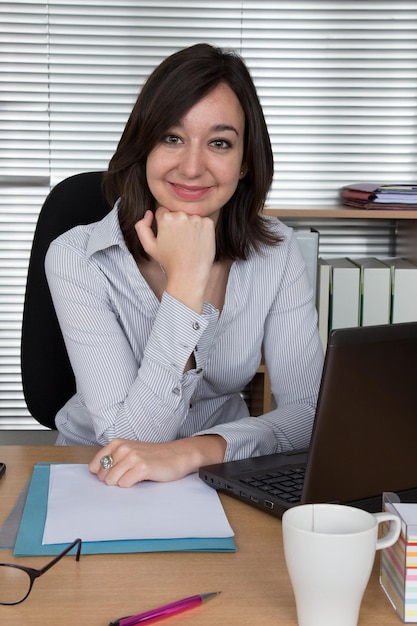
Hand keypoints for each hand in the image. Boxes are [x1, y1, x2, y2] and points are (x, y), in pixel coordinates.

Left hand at [89, 435, 225, 486]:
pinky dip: (131, 485)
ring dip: (122, 483)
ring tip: (135, 476)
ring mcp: (132, 457)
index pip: (94, 466)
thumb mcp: (130, 452)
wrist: (177, 455)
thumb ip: (113, 460)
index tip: (113, 475)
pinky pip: (125, 484)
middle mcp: (123, 448)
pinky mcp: (142, 468)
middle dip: (113, 480)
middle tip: (129, 475)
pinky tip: (142, 478)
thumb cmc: (154, 456)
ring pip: (112, 481)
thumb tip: (96, 475)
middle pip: (103, 476)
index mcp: (117, 443)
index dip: (102, 475)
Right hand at [135, 208, 215, 311]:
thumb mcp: (148, 246)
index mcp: (166, 218)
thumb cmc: (168, 262)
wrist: (189, 274)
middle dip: (177, 225)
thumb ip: (141, 226)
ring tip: (188, 243)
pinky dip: (201, 229)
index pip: (163, 212)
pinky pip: (203, 222)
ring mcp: (196, 219)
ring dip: (190, 226)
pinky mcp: (208, 224)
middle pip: (177, 214)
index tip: (169, 237)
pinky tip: (197, 242)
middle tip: (178, 242)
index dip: (164, 226)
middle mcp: (181, 215)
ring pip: (190, 217)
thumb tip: (149, 213)